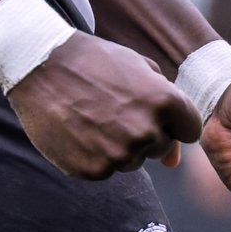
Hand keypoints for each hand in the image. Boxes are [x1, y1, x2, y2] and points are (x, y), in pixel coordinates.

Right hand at [9, 33, 201, 179]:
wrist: (41, 64)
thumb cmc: (94, 61)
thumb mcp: (138, 69)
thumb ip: (167, 110)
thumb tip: (173, 162)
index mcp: (165, 101)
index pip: (190, 130)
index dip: (173, 121)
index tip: (152, 111)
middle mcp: (146, 131)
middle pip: (161, 147)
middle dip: (146, 133)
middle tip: (116, 110)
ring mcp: (119, 154)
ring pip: (133, 161)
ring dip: (120, 145)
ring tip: (95, 116)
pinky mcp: (93, 170)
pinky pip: (105, 170)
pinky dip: (95, 155)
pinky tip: (79, 130)